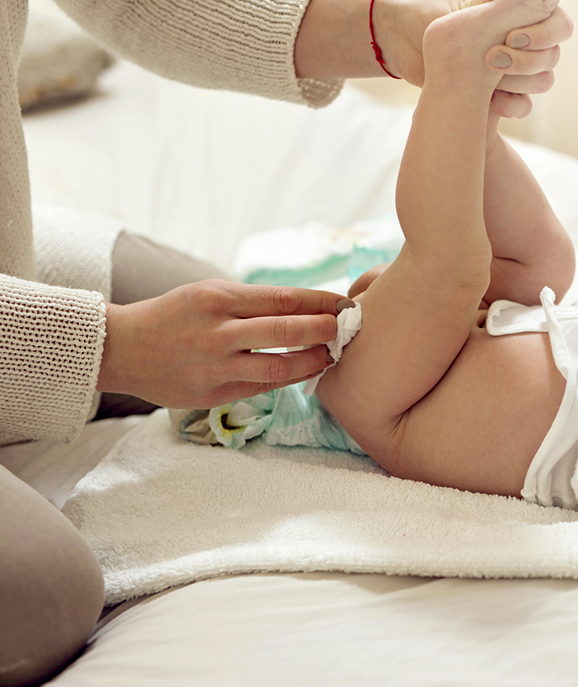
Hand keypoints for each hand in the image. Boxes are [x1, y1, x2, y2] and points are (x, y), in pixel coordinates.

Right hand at [98, 280, 342, 407]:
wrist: (122, 348)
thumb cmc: (176, 314)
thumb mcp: (209, 292)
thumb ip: (254, 302)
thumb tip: (309, 307)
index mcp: (219, 298)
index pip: (285, 298)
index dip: (321, 301)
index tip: (344, 302)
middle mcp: (218, 332)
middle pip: (288, 331)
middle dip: (325, 329)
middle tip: (346, 328)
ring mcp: (215, 367)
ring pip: (280, 368)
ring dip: (314, 361)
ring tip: (331, 354)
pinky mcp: (213, 394)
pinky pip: (262, 388)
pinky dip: (289, 379)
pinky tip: (306, 371)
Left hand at [380, 0, 572, 117]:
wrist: (404, 44)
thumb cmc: (436, 14)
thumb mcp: (471, 0)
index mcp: (525, 13)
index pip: (560, 23)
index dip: (545, 32)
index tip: (513, 35)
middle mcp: (526, 40)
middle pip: (553, 55)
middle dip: (527, 60)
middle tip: (492, 58)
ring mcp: (515, 68)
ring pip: (542, 81)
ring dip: (519, 81)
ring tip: (486, 76)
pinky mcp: (501, 92)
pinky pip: (523, 105)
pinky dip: (512, 105)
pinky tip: (491, 100)